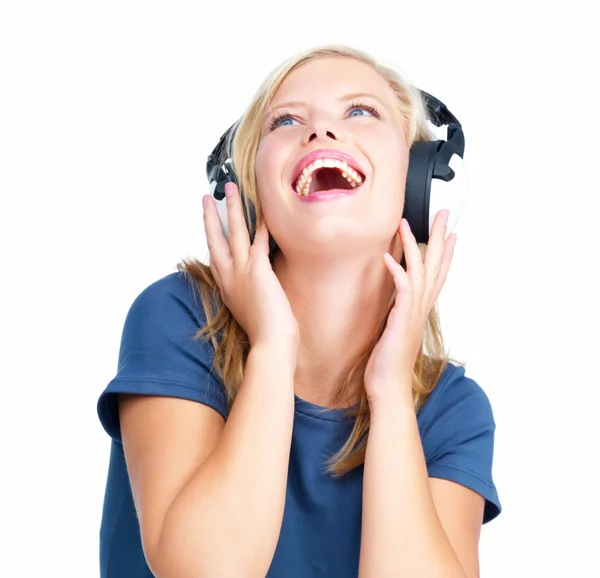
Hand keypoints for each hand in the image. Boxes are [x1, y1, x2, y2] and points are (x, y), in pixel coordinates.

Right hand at [202, 182, 298, 347]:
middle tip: (207, 197)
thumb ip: (248, 295)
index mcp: (226, 287)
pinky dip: (261, 224)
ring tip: (231, 189)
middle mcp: (229, 276)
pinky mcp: (258, 270)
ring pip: (234, 232)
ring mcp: (242, 271)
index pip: (215, 256)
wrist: (270, 343)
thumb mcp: (248, 311)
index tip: (209, 224)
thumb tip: (255, 289)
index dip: (211, 237)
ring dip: (233, 208)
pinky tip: (264, 209)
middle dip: (211, 216)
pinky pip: (259, 240)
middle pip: (216, 238)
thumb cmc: (265, 334)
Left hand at [363, 209, 456, 405]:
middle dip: (439, 238)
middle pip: (436, 266)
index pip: (437, 275)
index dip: (445, 253)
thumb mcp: (395, 331)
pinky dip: (398, 272)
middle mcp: (421, 308)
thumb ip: (399, 313)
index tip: (451, 233)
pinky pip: (403, 290)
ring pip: (420, 272)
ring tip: (406, 224)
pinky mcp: (401, 319)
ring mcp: (412, 313)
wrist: (389, 387)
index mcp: (420, 310)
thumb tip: (397, 304)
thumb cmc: (389, 362)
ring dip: (414, 247)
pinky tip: (390, 258)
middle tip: (443, 214)